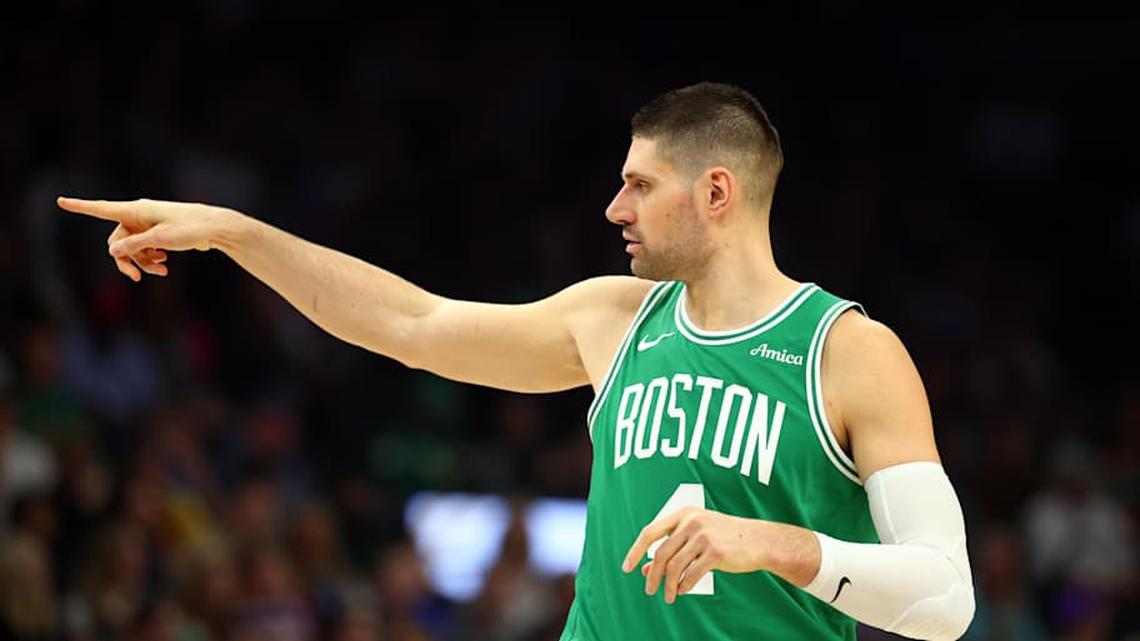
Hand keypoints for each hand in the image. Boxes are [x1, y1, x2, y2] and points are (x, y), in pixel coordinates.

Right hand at [57, 197, 231, 281]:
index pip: (101, 209)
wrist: (215, 228)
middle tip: (136, 277)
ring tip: (161, 271)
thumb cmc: (190, 228)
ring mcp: (148, 225)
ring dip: (142, 262)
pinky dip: (151, 260)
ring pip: (132, 249)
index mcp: (135, 210)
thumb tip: (111, 251)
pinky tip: (164, 267)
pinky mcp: (158, 234)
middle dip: (126, 260)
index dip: (80, 207)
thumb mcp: (161, 239)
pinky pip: (144, 250)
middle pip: (117, 241)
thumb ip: (134, 246)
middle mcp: (138, 216)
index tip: (60, 201)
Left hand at [622, 507, 767, 603]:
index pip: (650, 531)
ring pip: (675, 566)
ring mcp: (703, 536)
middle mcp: (691, 522)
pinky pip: (691, 574)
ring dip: (669, 585)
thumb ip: (672, 550)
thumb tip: (646, 570)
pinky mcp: (715, 552)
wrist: (759, 540)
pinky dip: (685, 586)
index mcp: (684, 514)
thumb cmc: (725, 538)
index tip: (627, 567)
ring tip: (669, 597)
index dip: (636, 550)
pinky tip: (684, 591)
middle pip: (661, 553)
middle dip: (653, 575)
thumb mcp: (696, 538)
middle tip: (649, 590)